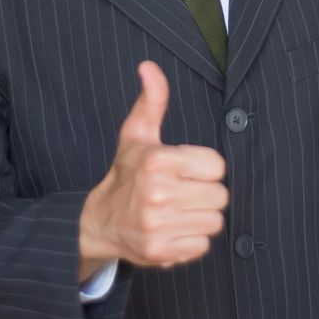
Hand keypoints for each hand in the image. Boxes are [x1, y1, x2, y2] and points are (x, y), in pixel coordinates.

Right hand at [79, 61, 228, 272]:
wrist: (98, 222)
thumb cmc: (126, 174)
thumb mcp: (137, 134)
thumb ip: (152, 100)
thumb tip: (149, 67)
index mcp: (158, 161)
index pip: (217, 166)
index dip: (204, 169)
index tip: (184, 171)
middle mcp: (158, 193)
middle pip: (220, 196)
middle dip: (204, 194)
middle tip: (182, 193)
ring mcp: (159, 225)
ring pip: (214, 222)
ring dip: (200, 218)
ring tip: (178, 211)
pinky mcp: (161, 252)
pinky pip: (203, 246)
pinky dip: (191, 240)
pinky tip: (173, 229)